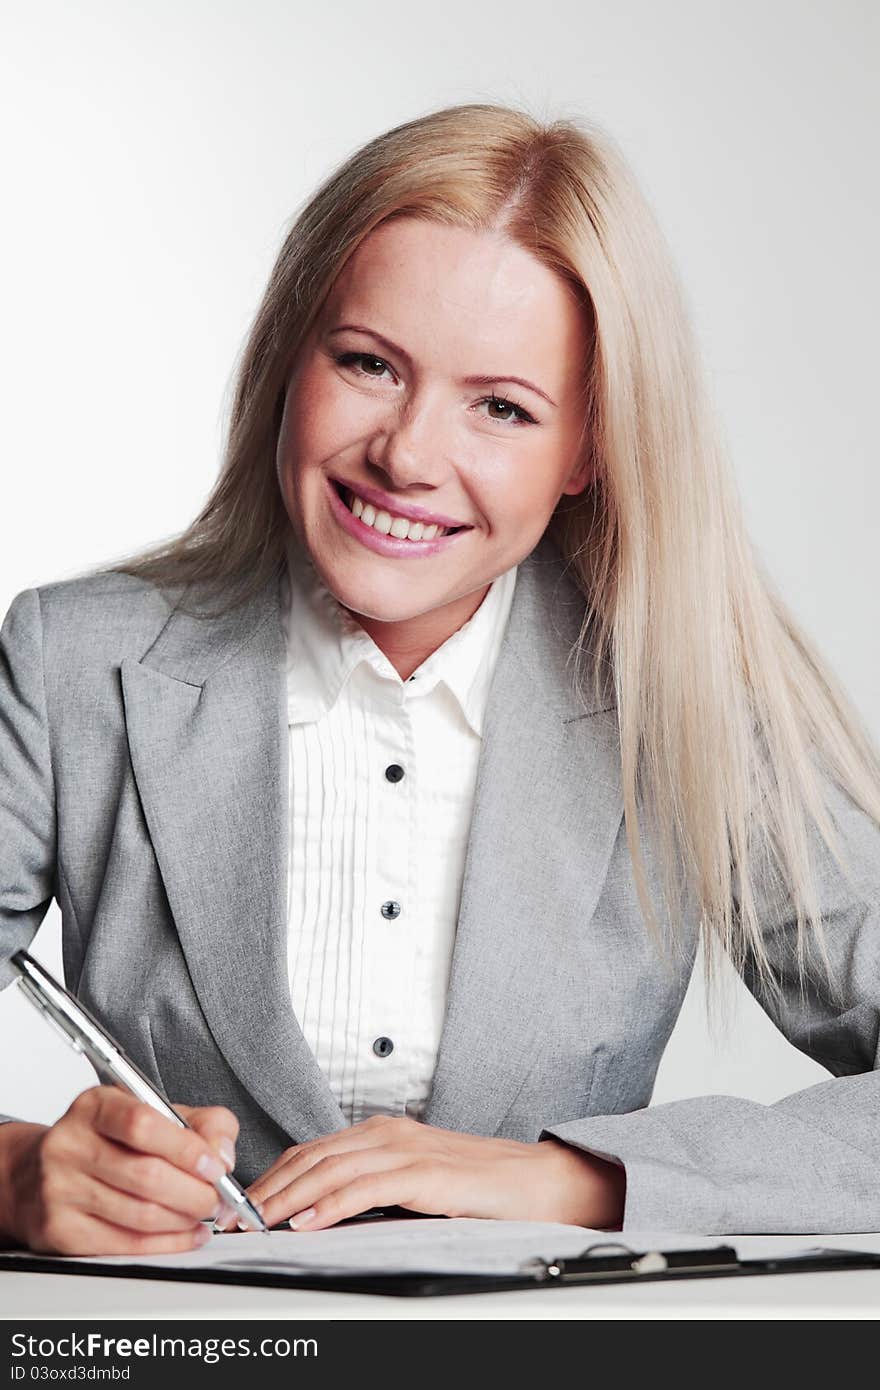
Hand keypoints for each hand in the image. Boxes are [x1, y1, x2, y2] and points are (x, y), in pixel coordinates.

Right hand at [0, 1084, 239, 1254]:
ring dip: (184, 1220)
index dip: (187, 1148)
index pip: (142, 1124)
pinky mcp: (60, 1230)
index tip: (216, 1166)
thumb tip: (222, 1154)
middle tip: (217, 1198)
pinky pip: (125, 1244)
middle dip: (195, 1193)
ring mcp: (60, 1189)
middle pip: (146, 1175)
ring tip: (201, 1214)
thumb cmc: (108, 1140)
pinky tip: (185, 1234)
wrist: (40, 1172)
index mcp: (95, 1106)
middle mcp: (70, 1145)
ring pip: (140, 1215)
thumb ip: (202, 1122)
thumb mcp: (155, 1112)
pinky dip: (167, 1244)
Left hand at [230, 1116, 624, 1231]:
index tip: (240, 1206)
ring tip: (256, 1221)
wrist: (537, 1182)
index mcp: (382, 1133)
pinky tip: (307, 1221)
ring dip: (287, 1197)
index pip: (310, 1151)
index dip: (271, 1177)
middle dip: (266, 1188)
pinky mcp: (424, 1174)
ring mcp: (405, 1149)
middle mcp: (387, 1133)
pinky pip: (365, 1188)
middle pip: (310, 1157)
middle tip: (233, 1217)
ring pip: (329, 1169)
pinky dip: (330, 1204)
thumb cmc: (479, 1186)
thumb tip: (321, 1213)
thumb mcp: (413, 1183)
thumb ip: (372, 1188)